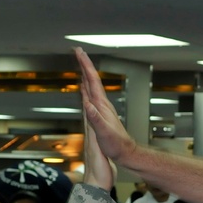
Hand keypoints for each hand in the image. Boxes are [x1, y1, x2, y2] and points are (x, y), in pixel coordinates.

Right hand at [75, 47, 136, 164]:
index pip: (92, 80)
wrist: (125, 152)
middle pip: (92, 79)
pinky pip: (91, 95)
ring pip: (92, 85)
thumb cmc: (116, 145)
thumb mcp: (104, 133)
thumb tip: (87, 104)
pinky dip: (86, 87)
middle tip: (77, 51)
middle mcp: (102, 104)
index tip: (79, 52)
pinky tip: (84, 87)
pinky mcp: (101, 114)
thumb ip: (95, 119)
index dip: (85, 65)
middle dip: (84, 64)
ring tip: (80, 63)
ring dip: (85, 73)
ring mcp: (102, 108)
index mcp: (102, 105)